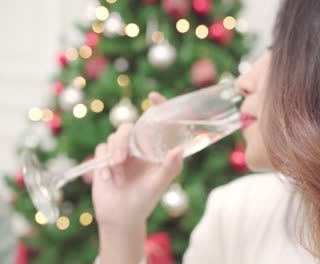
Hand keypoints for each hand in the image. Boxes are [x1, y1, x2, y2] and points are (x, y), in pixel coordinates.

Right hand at [92, 92, 183, 227]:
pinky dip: (103, 164)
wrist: (121, 216)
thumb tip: (179, 150)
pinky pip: (101, 151)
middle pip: (128, 128)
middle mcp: (138, 147)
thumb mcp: (159, 183)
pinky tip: (107, 179)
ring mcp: (121, 151)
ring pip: (113, 138)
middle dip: (123, 141)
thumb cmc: (145, 199)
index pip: (156, 122)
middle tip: (121, 158)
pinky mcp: (105, 158)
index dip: (157, 107)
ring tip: (118, 177)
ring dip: (113, 155)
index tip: (152, 97)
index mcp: (153, 148)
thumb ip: (170, 167)